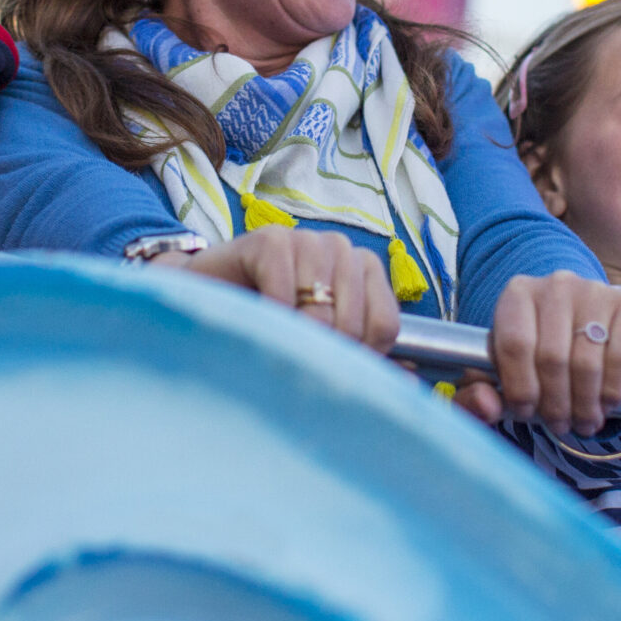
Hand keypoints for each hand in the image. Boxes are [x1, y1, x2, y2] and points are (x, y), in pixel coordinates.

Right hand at [168, 227, 399, 351]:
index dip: (357, 359)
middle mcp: (342, 248)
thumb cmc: (269, 322)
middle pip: (354, 323)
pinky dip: (272, 317)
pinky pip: (285, 290)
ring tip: (275, 337)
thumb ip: (364, 357)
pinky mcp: (271, 239)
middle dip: (322, 353)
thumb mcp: (320, 341)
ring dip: (295, 337)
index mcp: (365, 270)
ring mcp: (307, 239)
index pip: (385, 326)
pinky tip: (258, 318)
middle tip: (292, 354)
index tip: (326, 365)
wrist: (208, 296)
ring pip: (321, 309)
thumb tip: (412, 381)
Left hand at [456, 274, 620, 434]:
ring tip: (583, 421)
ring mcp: (595, 291)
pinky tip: (606, 404)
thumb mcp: (501, 379)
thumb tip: (486, 405)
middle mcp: (556, 284)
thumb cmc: (541, 363)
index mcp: (517, 294)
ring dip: (584, 405)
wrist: (600, 343)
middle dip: (555, 404)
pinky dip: (612, 392)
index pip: (514, 344)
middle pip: (551, 357)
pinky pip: (619, 359)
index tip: (527, 413)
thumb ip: (476, 396)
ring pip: (585, 363)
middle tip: (560, 425)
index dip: (519, 388)